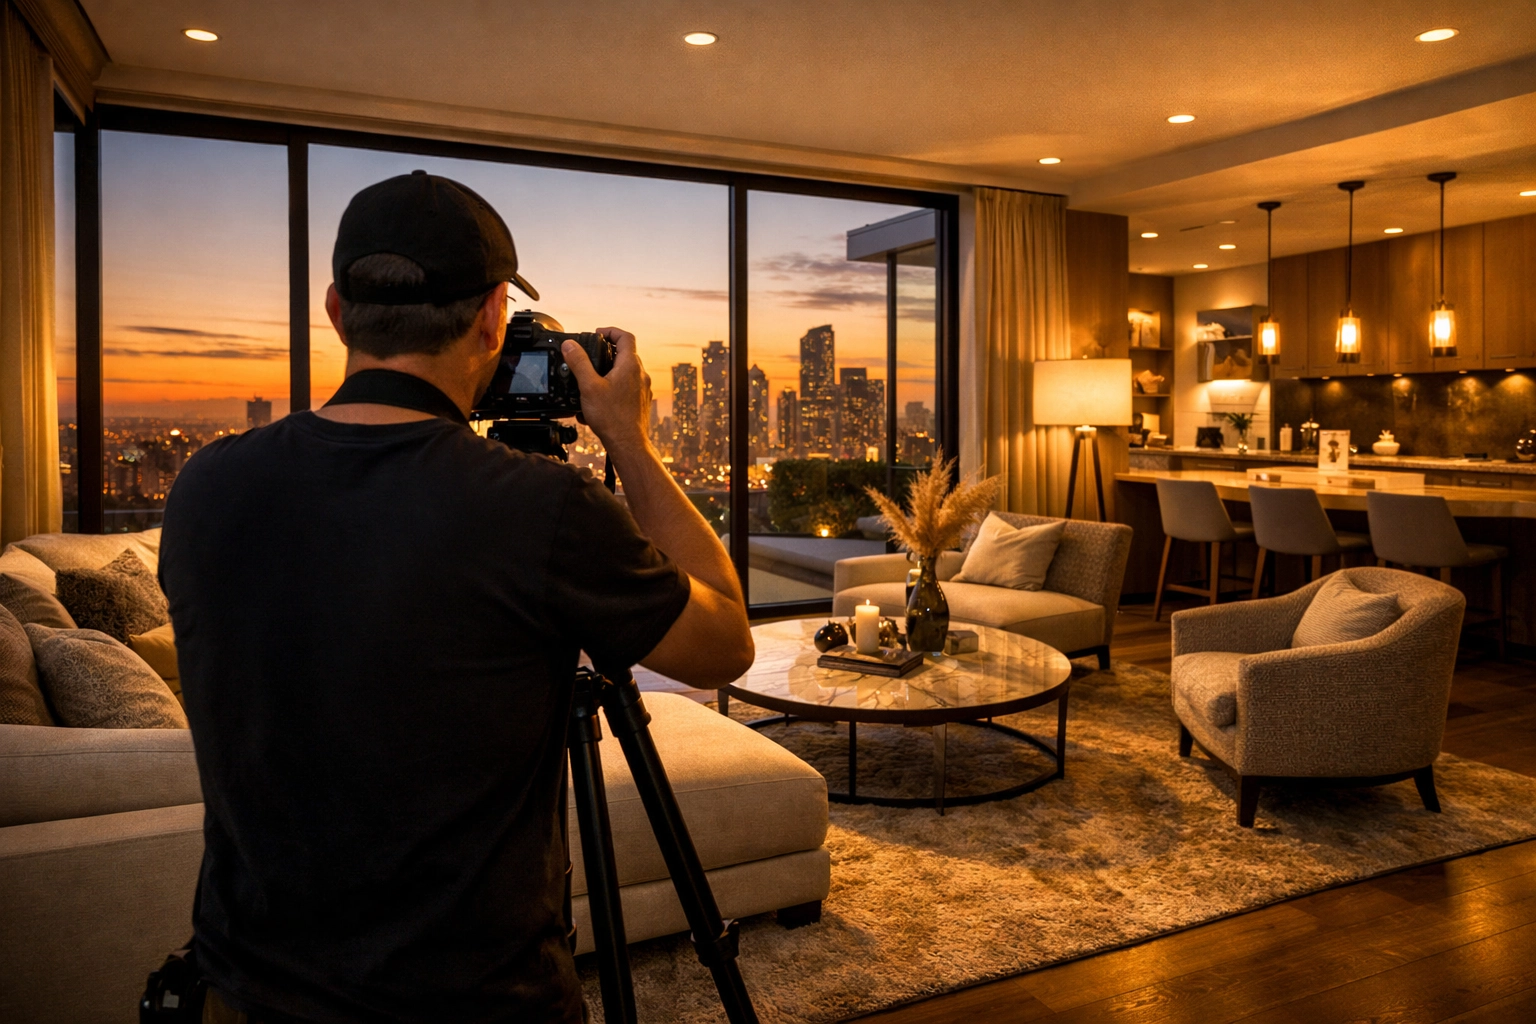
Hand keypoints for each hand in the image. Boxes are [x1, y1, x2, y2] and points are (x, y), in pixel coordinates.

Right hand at [562, 328, 650, 455]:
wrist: (628, 444)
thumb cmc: (612, 418)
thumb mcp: (588, 386)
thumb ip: (579, 363)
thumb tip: (570, 345)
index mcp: (630, 366)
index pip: (625, 336)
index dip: (610, 331)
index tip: (597, 334)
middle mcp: (640, 375)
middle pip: (626, 353)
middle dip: (607, 352)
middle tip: (591, 355)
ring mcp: (642, 389)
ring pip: (625, 371)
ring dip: (609, 371)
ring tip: (592, 380)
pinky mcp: (640, 402)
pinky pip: (626, 387)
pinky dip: (613, 387)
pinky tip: (599, 400)